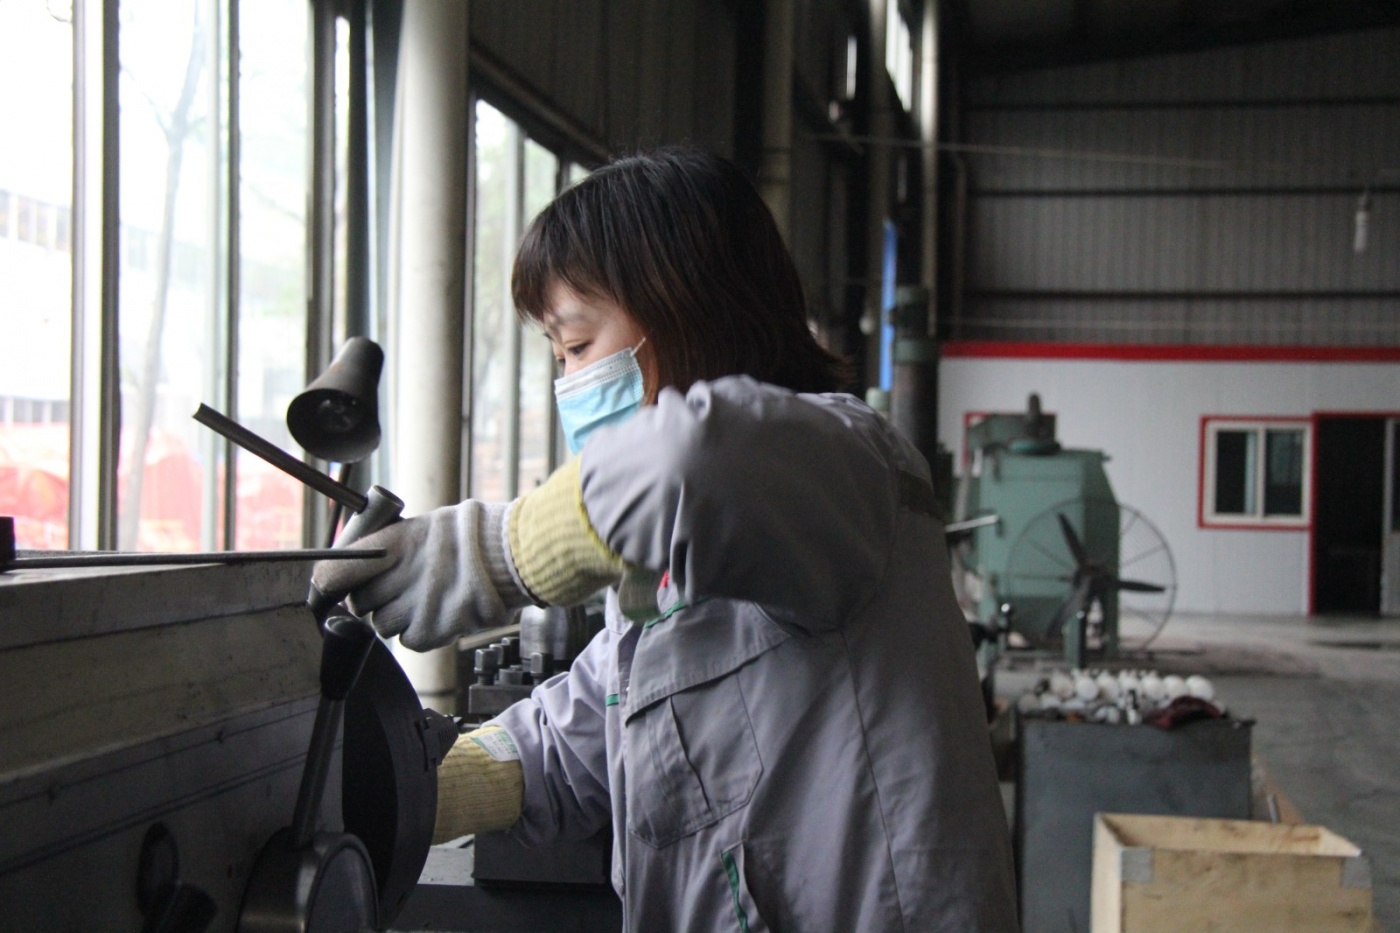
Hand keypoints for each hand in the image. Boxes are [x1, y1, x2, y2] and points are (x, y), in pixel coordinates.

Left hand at [311, 499, 532, 649]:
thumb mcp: (425, 527)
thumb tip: (362, 564)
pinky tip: (438, 613)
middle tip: (397, 588)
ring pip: (383, 625)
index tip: (326, 589)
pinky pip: (408, 640)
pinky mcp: (433, 630)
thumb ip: (391, 549)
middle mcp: (399, 577)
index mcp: (393, 545)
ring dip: (397, 617)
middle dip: (374, 598)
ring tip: (424, 600)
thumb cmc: (473, 534)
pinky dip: (418, 632)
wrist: (513, 553)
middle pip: (361, 603)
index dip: (327, 585)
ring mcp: (416, 606)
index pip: (336, 572)